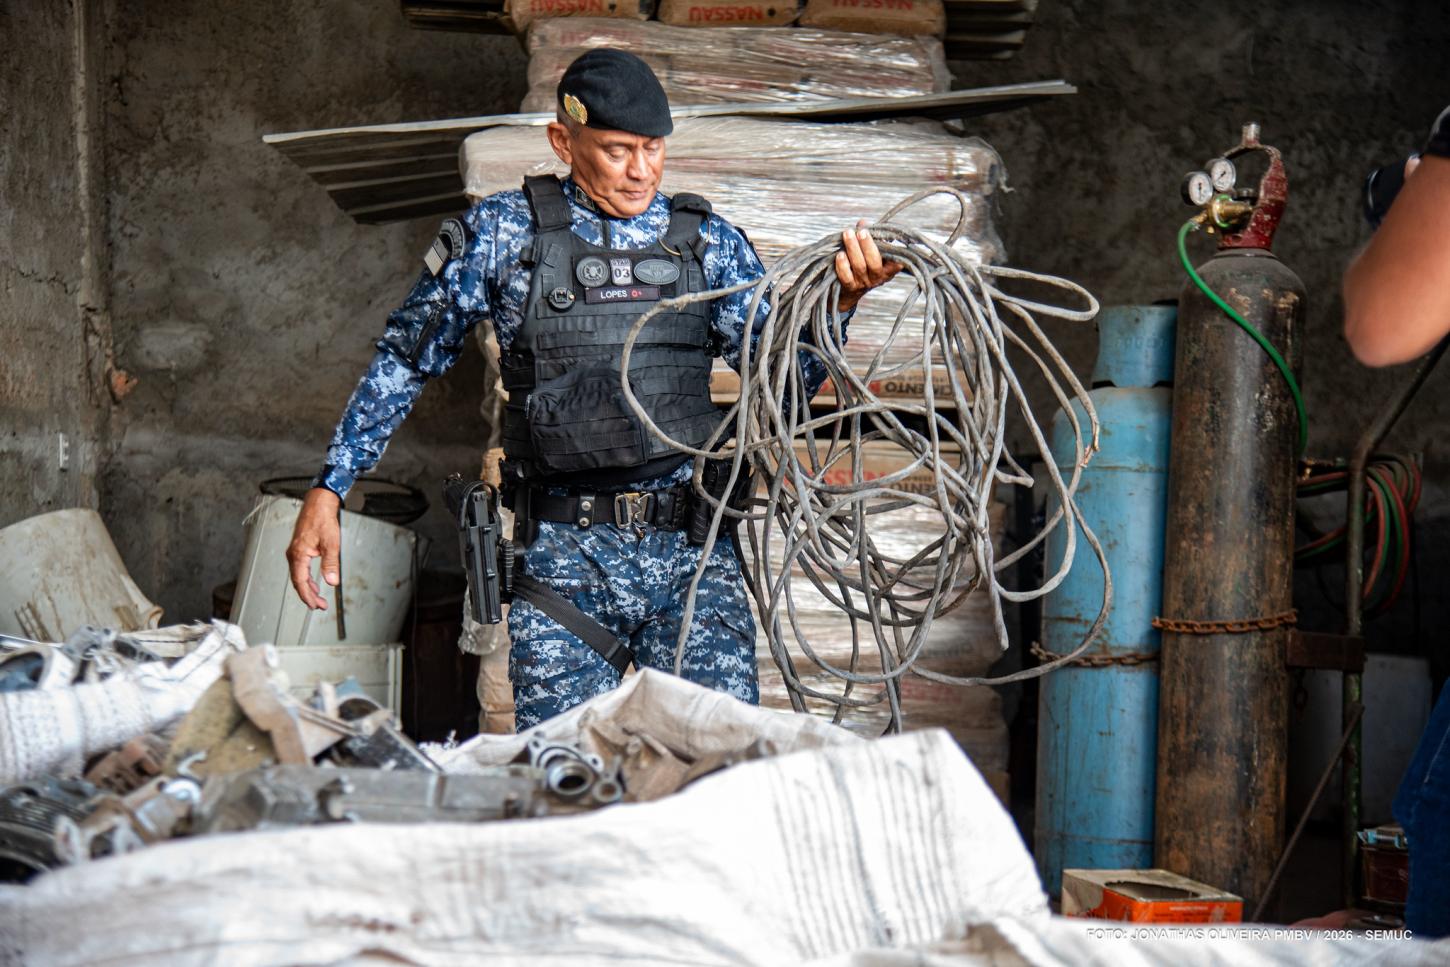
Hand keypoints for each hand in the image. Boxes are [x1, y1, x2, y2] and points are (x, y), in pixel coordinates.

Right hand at [286, 487, 341, 609]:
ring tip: (319, 599)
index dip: (307, 596)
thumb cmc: (322, 520)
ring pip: (299, 576)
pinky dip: (307, 579)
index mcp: (298, 554)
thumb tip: (332, 581)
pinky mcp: (299, 549)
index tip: (315, 605)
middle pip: (298, 581)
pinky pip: (301, 569)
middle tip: (320, 606)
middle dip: (308, 596)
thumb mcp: (331, 544)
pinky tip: (315, 583)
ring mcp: (295, 552)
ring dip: (308, 588)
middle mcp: (293, 554)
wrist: (318, 504)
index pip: (300, 582)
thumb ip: (331, 564)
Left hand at [835, 220, 903, 311]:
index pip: (896, 262)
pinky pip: (846, 277)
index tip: (890, 240)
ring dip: (853, 249)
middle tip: (861, 232)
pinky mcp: (851, 287)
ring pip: (859, 266)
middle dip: (867, 245)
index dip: (895, 253)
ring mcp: (864, 282)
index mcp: (889, 268)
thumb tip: (863, 222)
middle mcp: (878, 277)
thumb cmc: (865, 263)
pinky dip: (842, 265)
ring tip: (848, 234)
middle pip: (874, 262)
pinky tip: (839, 254)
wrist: (852, 290)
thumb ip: (869, 236)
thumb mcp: (871, 250)